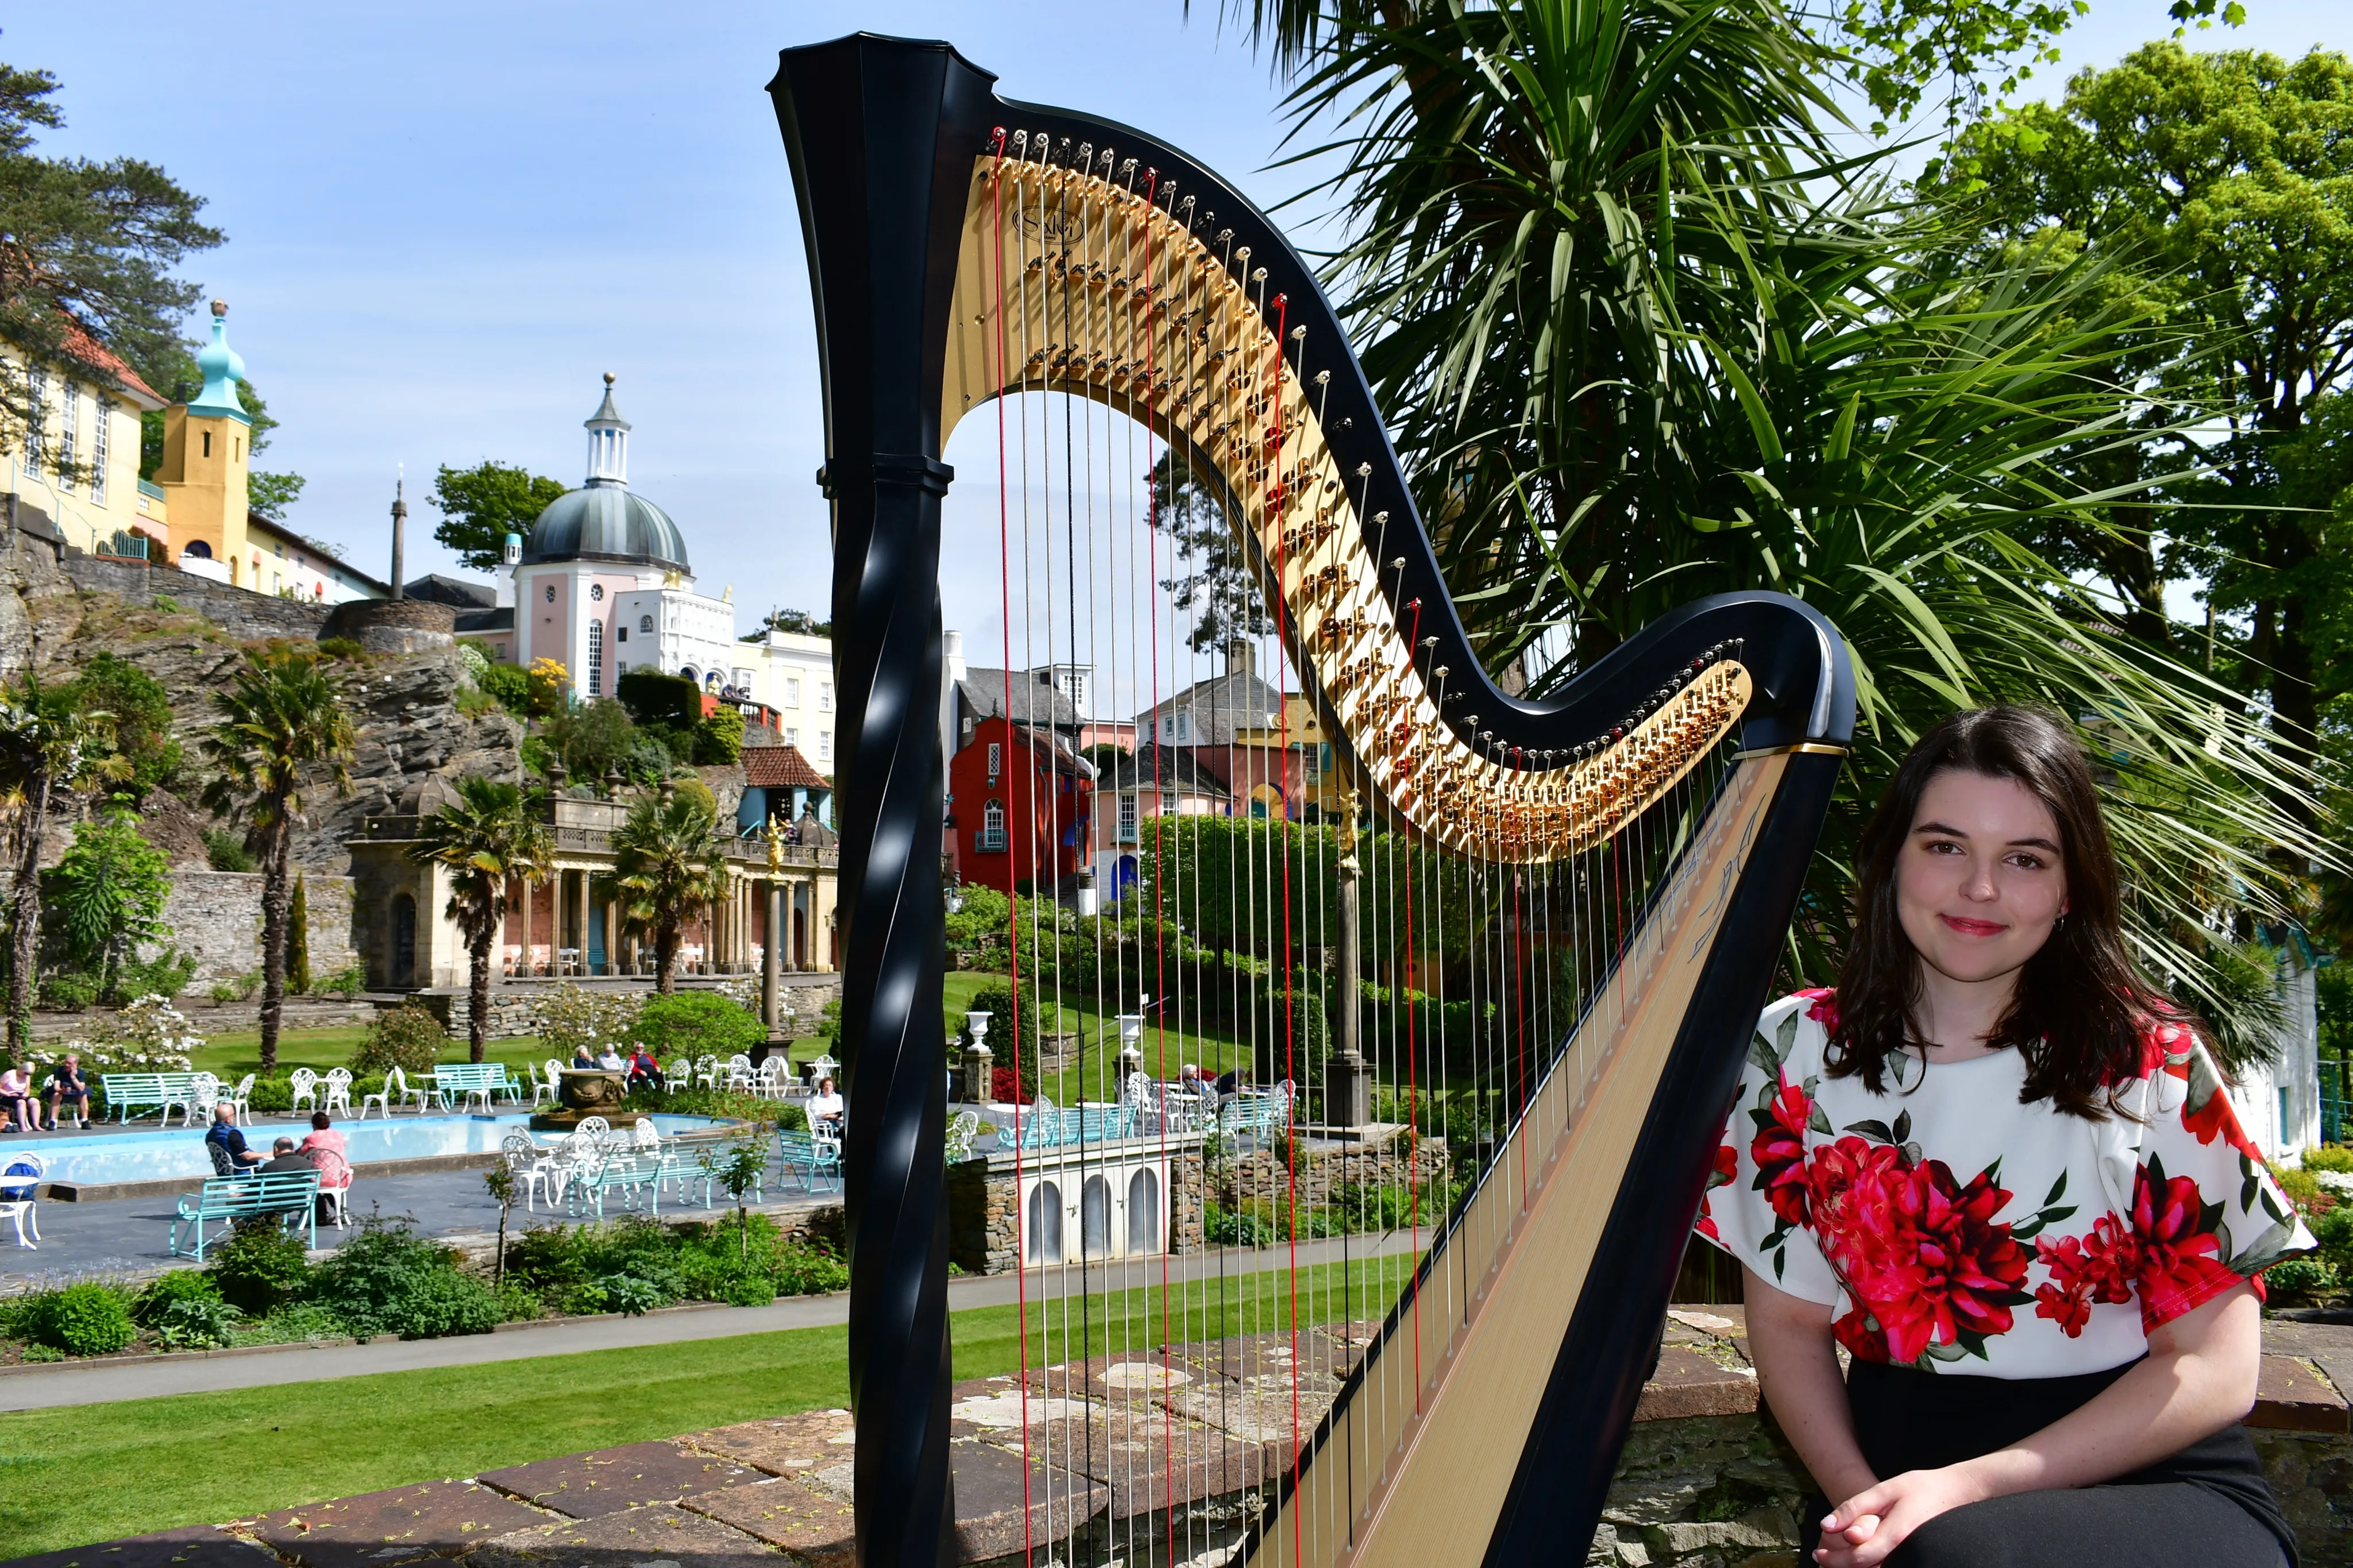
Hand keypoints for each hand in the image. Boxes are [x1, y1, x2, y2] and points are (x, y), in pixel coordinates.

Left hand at [1815, 1467, 1986, 1567]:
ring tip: (1832, 1558)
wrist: (1956, 1494)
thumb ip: (1854, 1508)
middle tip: (1820, 1557)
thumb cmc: (1920, 1488)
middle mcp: (1906, 1552)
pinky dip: (1868, 1562)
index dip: (1835, 1559)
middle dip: (1840, 1565)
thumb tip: (1825, 1526)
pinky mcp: (1913, 1557)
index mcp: (1898, 1534)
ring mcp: (1912, 1557)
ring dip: (1852, 1565)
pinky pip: (1887, 1565)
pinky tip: (1855, 1553)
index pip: (1860, 1557)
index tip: (1817, 1552)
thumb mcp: (1883, 1490)